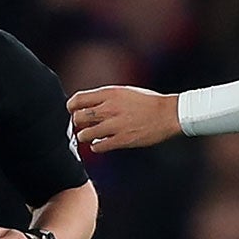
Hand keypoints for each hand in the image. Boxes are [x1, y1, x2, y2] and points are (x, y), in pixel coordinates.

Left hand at [67, 84, 181, 150]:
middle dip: (76, 123)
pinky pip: (99, 146)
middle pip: (79, 117)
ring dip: (84, 136)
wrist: (168, 114)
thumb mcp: (125, 92)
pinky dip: (96, 146)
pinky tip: (99, 144)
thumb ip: (107, 98)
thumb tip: (90, 105)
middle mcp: (110, 108)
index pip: (79, 99)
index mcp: (110, 94)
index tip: (72, 111)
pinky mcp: (122, 139)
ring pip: (85, 134)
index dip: (71, 106)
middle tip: (80, 126)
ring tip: (87, 137)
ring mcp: (115, 125)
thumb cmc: (148, 102)